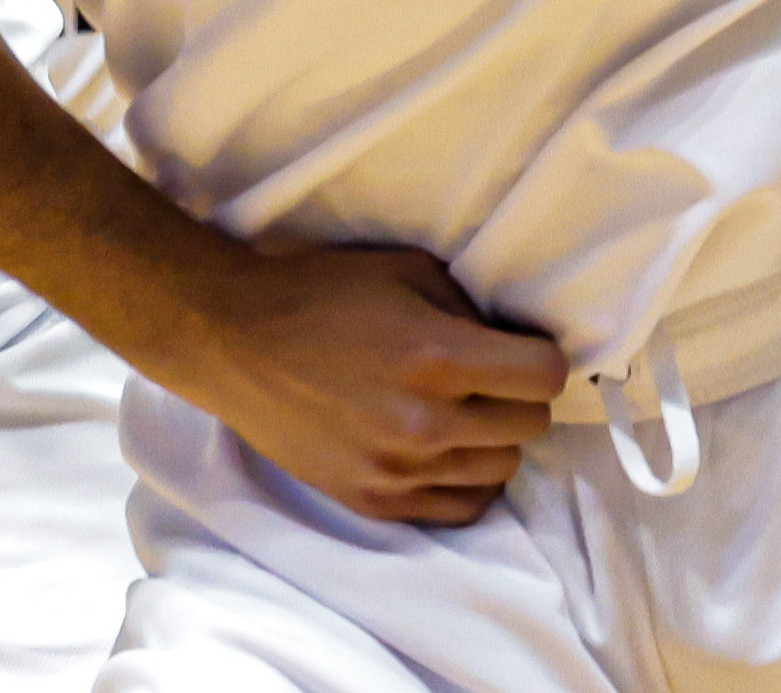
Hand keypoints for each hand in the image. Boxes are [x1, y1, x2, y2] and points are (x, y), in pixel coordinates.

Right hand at [156, 238, 563, 525]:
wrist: (236, 343)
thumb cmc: (323, 293)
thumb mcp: (408, 271)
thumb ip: (471, 310)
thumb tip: (514, 341)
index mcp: (436, 356)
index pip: (544, 376)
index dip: (542, 356)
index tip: (523, 349)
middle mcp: (425, 421)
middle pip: (530, 425)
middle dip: (520, 395)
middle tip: (492, 376)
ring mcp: (399, 469)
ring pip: (502, 470)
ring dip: (495, 438)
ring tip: (465, 411)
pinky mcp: (374, 500)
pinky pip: (462, 509)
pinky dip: (468, 480)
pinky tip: (449, 451)